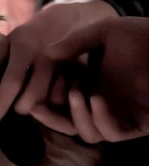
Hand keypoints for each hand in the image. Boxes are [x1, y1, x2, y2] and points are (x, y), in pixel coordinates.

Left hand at [0, 0, 118, 125]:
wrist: (71, 16)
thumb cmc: (33, 32)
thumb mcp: (9, 40)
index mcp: (24, 48)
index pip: (11, 82)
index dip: (1, 103)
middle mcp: (46, 57)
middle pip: (32, 97)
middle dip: (22, 108)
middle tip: (18, 106)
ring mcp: (66, 64)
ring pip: (52, 100)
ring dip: (42, 106)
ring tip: (35, 100)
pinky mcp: (82, 70)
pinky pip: (68, 95)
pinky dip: (58, 101)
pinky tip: (51, 95)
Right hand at [32, 16, 148, 141]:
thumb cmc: (143, 35)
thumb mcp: (103, 32)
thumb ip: (75, 42)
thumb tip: (45, 53)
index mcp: (92, 85)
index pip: (60, 105)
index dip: (43, 104)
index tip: (28, 96)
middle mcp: (104, 103)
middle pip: (69, 125)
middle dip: (52, 119)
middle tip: (37, 107)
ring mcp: (122, 115)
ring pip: (89, 134)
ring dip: (77, 117)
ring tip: (77, 94)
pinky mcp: (139, 124)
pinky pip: (113, 134)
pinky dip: (101, 120)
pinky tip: (96, 99)